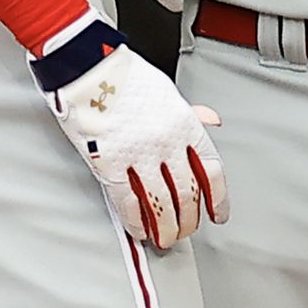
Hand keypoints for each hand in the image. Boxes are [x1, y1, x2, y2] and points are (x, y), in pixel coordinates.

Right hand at [36, 21, 228, 248]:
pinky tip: (141, 231)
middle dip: (190, 219)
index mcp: (185, 124)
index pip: (212, 169)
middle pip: (188, 193)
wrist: (89, 68)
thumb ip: (191, 113)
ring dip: (166, 228)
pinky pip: (129, 203)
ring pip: (162, 204)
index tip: (219, 214)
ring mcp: (139, 155)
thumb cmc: (127, 77)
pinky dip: (137, 222)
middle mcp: (167, 142)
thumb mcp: (168, 91)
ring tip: (166, 239)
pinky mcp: (110, 164)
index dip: (218, 198)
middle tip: (187, 231)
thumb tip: (212, 120)